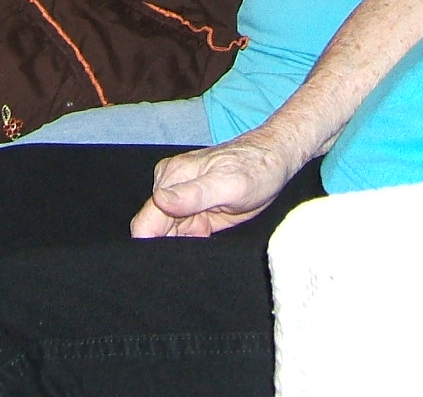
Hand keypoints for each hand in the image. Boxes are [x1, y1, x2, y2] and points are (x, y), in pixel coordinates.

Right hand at [129, 130, 300, 238]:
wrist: (276, 161)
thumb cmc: (256, 168)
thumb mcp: (228, 183)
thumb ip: (193, 194)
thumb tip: (159, 201)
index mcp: (171, 177)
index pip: (146, 221)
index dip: (152, 244)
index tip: (170, 262)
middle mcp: (171, 188)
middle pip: (154, 231)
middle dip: (168, 247)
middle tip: (199, 251)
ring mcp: (182, 201)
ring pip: (168, 236)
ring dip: (181, 247)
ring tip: (208, 242)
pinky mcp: (195, 212)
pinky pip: (183, 235)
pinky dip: (191, 244)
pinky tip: (209, 241)